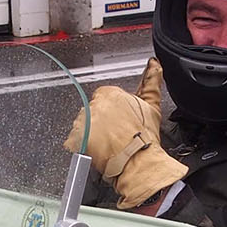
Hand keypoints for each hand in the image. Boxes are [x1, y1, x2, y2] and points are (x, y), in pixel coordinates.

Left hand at [63, 60, 187, 210]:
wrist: (138, 162)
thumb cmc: (145, 138)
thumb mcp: (152, 105)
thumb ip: (151, 81)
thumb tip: (154, 65)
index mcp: (110, 94)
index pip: (104, 97)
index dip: (113, 112)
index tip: (119, 122)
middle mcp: (94, 105)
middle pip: (93, 111)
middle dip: (101, 122)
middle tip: (115, 134)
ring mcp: (84, 122)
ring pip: (83, 125)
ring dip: (91, 134)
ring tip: (107, 144)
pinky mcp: (75, 139)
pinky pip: (73, 141)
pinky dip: (81, 146)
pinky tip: (96, 151)